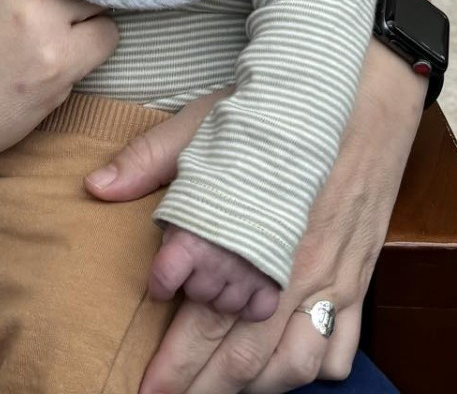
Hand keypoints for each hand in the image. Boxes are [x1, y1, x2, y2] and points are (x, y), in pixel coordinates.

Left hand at [85, 48, 423, 392]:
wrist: (360, 93)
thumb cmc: (277, 109)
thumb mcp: (204, 121)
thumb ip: (150, 160)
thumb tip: (96, 188)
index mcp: (247, 230)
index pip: (200, 308)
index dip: (169, 350)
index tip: (139, 372)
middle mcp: (289, 264)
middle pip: (240, 351)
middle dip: (198, 386)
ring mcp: (329, 277)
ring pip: (291, 363)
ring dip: (251, 388)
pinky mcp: (358, 278)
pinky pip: (338, 348)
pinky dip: (310, 372)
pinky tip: (280, 372)